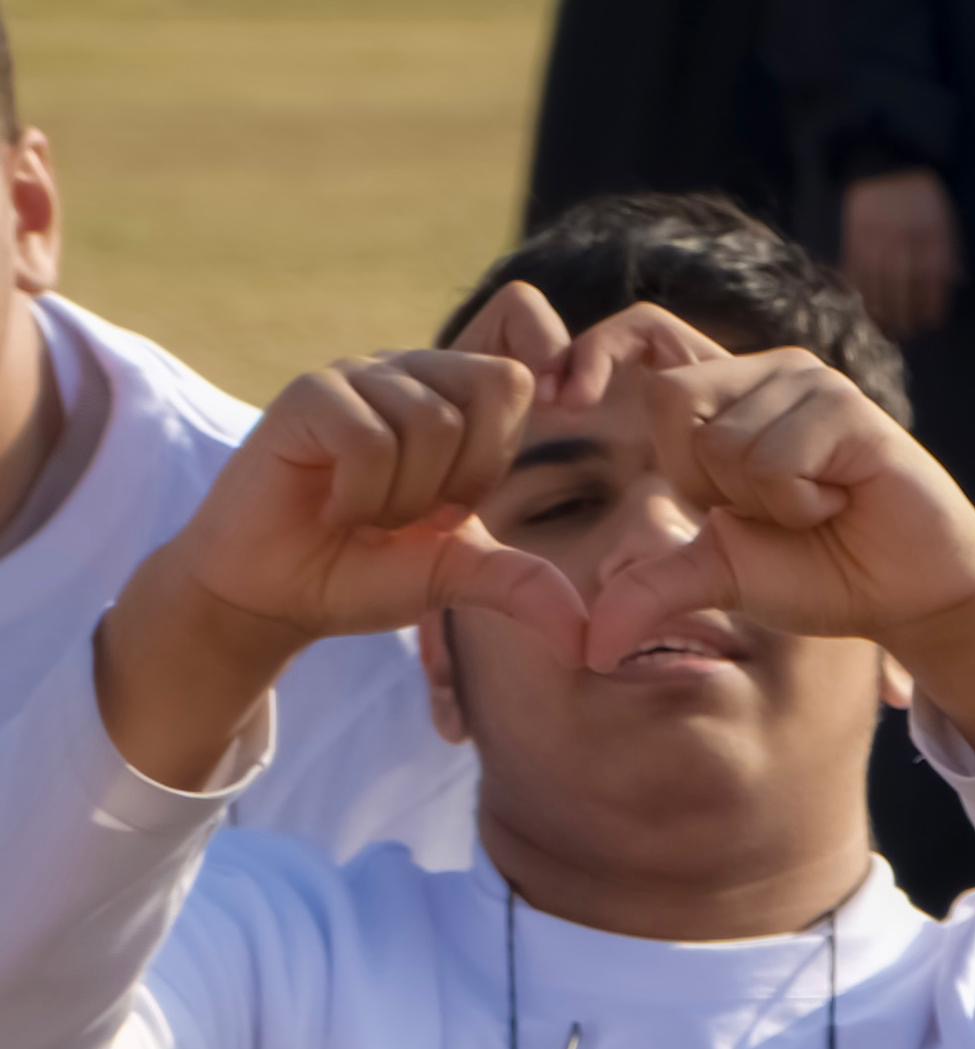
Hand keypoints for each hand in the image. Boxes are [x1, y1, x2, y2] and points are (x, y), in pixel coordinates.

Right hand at [138, 285, 592, 663]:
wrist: (276, 593)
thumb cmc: (365, 571)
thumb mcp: (458, 577)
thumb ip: (522, 586)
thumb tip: (584, 637)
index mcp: (454, 406)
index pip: (520, 370)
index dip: (531, 408)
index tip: (503, 470)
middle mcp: (408, 377)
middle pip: (494, 386)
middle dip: (468, 476)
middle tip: (418, 514)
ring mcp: (356, 378)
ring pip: (433, 421)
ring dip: (407, 497)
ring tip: (370, 515)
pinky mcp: (308, 395)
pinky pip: (369, 438)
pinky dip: (363, 495)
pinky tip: (337, 510)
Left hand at [556, 301, 974, 739]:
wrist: (914, 594)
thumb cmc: (826, 575)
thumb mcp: (723, 576)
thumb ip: (653, 588)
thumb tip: (586, 647)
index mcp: (726, 397)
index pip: (644, 337)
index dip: (598, 349)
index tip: (564, 393)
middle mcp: (763, 374)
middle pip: (673, 402)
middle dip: (711, 482)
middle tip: (779, 510)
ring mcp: (807, 382)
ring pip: (725, 440)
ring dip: (767, 502)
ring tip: (821, 508)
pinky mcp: (845, 406)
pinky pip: (774, 456)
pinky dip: (801, 500)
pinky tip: (846, 501)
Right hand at [839, 168, 963, 336]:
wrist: (889, 161)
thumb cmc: (924, 197)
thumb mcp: (946, 217)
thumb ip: (950, 248)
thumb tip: (956, 281)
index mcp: (931, 230)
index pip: (934, 276)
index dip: (932, 303)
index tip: (930, 323)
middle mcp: (904, 233)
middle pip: (904, 282)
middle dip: (905, 312)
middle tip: (906, 332)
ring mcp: (877, 231)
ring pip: (877, 276)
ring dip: (880, 306)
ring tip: (884, 326)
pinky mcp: (854, 228)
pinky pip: (854, 262)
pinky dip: (857, 285)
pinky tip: (862, 302)